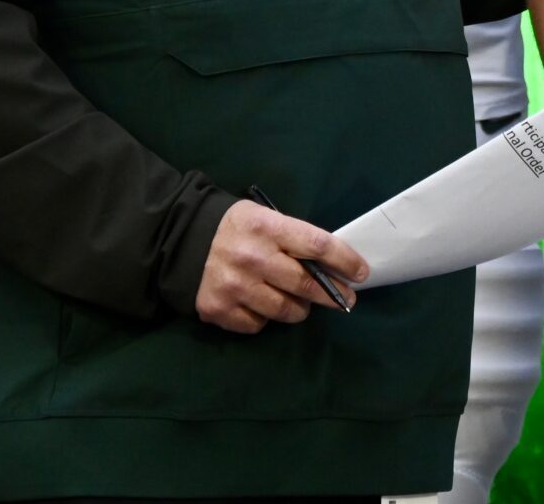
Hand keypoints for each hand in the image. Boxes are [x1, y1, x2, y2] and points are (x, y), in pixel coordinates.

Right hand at [194, 201, 365, 333]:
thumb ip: (295, 239)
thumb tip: (332, 268)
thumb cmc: (238, 228)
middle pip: (305, 283)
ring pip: (285, 310)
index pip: (317, 246)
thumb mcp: (266, 218)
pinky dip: (266, 318)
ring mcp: (234, 286)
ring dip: (300, 309)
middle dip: (332, 294)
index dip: (345, 261)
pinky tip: (262, 305)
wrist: (182, 240)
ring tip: (300, 303)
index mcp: (267, 228)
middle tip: (345, 299)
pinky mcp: (218, 309)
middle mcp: (252, 258)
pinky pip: (258, 324)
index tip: (361, 273)